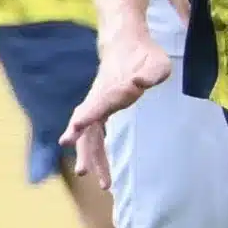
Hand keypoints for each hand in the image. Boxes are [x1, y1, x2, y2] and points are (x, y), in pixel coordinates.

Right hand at [58, 29, 173, 171]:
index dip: (84, 118)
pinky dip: (95, 150)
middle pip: (87, 129)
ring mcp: (97, 105)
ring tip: (105, 184)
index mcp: (110, 90)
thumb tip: (140, 82)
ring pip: (89, 136)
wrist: (126, 44)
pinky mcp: (101, 108)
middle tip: (85, 173)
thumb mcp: (155, 62)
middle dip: (87, 152)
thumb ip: (150, 73)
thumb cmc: (143, 55)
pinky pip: (94, 134)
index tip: (71, 133)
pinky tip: (99, 167)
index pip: (94, 106)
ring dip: (93, 158)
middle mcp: (98, 100)